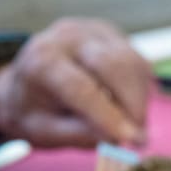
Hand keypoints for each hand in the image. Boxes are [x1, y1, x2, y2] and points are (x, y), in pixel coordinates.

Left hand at [0, 17, 152, 148]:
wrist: (30, 77)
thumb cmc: (36, 110)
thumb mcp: (45, 131)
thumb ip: (77, 135)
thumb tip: (114, 138)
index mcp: (42, 61)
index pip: (81, 88)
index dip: (109, 115)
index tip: (132, 139)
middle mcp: (68, 37)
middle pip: (114, 65)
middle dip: (133, 104)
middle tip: (140, 139)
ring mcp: (93, 31)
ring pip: (133, 62)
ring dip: (140, 99)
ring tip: (132, 125)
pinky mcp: (112, 34)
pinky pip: (138, 62)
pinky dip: (141, 90)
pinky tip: (129, 107)